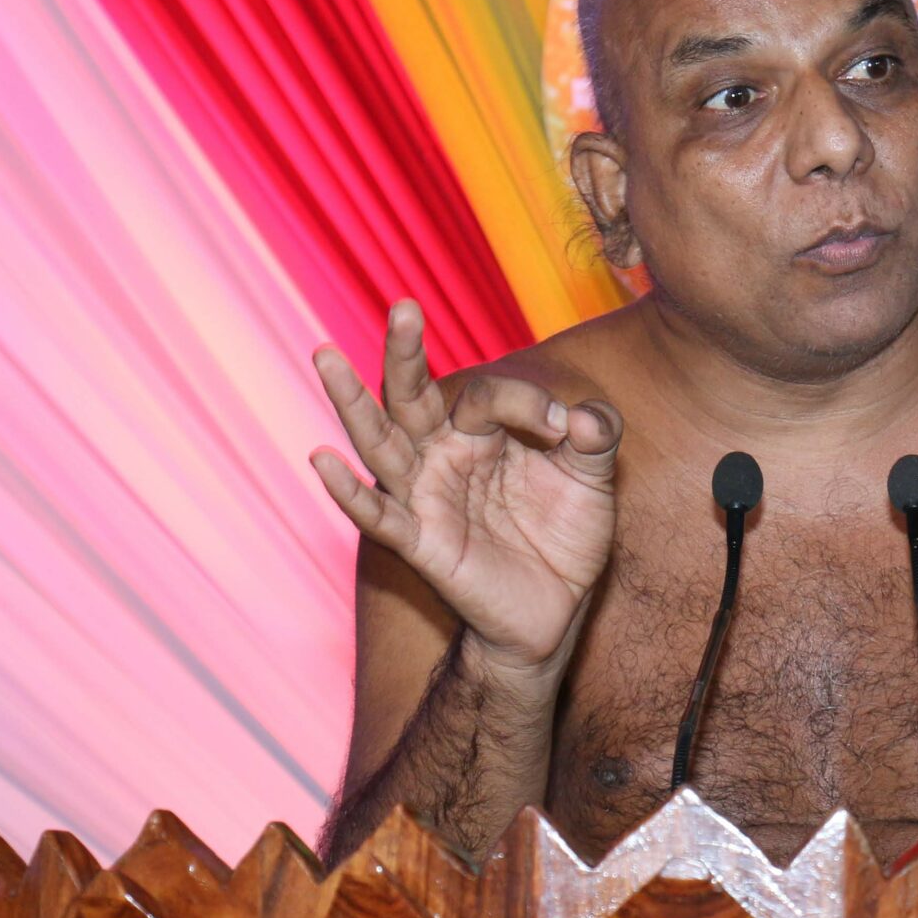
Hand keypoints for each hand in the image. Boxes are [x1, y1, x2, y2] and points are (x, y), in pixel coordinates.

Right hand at [309, 300, 620, 669]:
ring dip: (351, 402)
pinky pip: (378, 515)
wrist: (557, 610)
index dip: (525, 403)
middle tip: (403, 308)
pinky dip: (348, 491)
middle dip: (406, 352)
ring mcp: (425, 496)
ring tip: (325, 358)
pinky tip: (322, 460)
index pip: (486, 395)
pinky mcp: (421, 542)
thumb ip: (596, 437)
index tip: (565, 429)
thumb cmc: (565, 535)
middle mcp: (443, 455)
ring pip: (379, 442)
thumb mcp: (592, 479)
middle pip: (411, 395)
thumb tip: (583, 416)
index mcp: (481, 431)